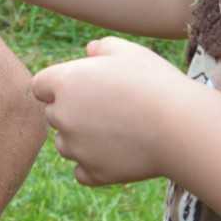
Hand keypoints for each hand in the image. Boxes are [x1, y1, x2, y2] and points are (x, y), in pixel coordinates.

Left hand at [30, 37, 194, 185]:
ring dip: (81, 139)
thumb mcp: (129, 52)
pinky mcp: (94, 173)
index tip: (84, 87)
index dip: (59, 85)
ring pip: (66, 145)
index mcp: (63, 83)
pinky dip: (95, 165)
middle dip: (72, 111)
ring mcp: (76, 148)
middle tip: (110, 108)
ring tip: (118, 130)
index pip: (40, 86)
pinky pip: (82, 172)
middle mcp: (61, 116)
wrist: (180, 127)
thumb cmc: (155, 82)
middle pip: (53, 115)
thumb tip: (89, 51)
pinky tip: (118, 153)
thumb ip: (102, 47)